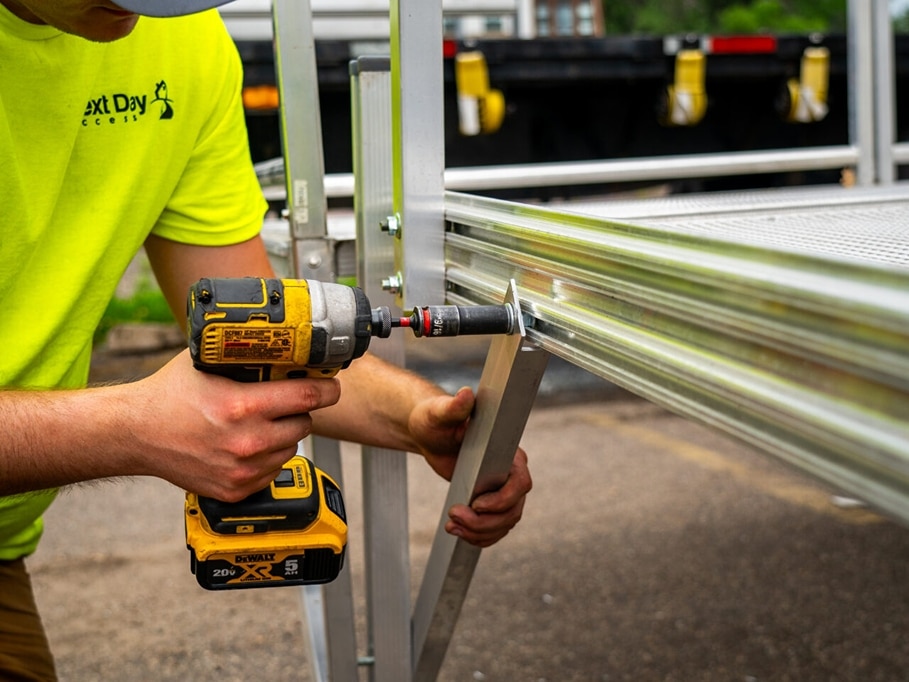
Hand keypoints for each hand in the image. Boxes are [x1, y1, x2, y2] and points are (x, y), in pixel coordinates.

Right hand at [129, 350, 339, 500]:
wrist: (136, 434)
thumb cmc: (171, 395)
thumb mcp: (209, 364)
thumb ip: (246, 358)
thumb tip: (283, 344)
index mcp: (243, 406)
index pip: (307, 397)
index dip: (326, 389)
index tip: (331, 387)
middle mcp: (247, 442)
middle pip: (304, 424)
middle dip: (299, 412)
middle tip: (283, 403)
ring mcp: (242, 470)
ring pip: (290, 449)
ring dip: (284, 436)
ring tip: (260, 425)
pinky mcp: (235, 490)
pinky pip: (272, 471)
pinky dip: (267, 459)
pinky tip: (247, 446)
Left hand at [409, 387, 532, 547]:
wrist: (431, 433)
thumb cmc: (436, 419)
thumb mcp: (440, 413)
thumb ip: (454, 407)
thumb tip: (465, 394)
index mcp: (507, 451)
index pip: (521, 483)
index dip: (502, 499)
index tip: (475, 502)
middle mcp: (511, 472)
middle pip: (513, 511)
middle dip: (484, 522)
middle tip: (454, 517)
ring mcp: (503, 489)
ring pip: (505, 524)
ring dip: (479, 532)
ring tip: (452, 526)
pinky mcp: (491, 501)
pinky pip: (495, 529)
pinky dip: (479, 536)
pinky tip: (458, 531)